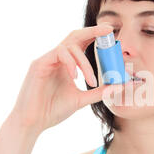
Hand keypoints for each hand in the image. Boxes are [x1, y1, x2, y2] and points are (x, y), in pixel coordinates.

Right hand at [9, 24, 123, 133]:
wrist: (33, 122)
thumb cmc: (52, 110)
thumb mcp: (81, 99)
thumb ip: (99, 92)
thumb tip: (120, 86)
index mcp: (66, 64)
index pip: (82, 43)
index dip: (96, 35)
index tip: (111, 33)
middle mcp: (56, 58)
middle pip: (75, 36)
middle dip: (92, 31)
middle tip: (109, 31)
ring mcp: (47, 59)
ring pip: (69, 46)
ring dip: (84, 62)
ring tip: (91, 81)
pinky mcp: (39, 64)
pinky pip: (58, 53)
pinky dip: (70, 63)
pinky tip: (75, 77)